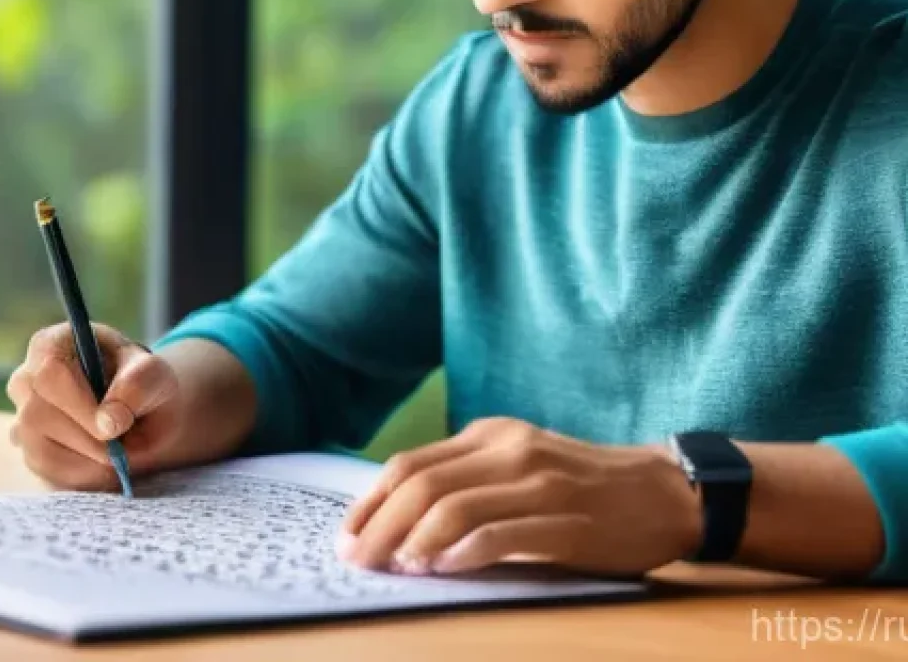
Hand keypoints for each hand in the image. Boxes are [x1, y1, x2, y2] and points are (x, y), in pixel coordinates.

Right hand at [6, 323, 181, 490]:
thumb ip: (138, 385)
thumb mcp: (154, 373)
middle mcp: (27, 378)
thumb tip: (109, 421)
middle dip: (88, 439)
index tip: (115, 426)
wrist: (142, 414)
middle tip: (123, 447)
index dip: (79, 405)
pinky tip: (104, 464)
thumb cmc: (143, 383)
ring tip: (119, 454)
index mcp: (54, 344)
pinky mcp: (27, 451)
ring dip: (87, 462)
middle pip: (38, 415)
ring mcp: (21, 416)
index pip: (50, 373)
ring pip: (39, 449)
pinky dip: (82, 476)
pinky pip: (45, 473)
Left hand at [337, 418, 700, 576]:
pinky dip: (462, 554)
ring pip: (452, 507)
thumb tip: (398, 521)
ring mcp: (537, 483)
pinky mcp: (564, 521)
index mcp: (490, 434)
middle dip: (379, 525)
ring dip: (412, 541)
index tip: (347, 533)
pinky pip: (499, 535)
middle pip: (422, 484)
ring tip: (393, 569)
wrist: (657, 491)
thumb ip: (468, 479)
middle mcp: (508, 449)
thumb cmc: (578, 483)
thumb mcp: (517, 463)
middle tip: (356, 561)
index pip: (412, 464)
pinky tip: (442, 570)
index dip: (371, 501)